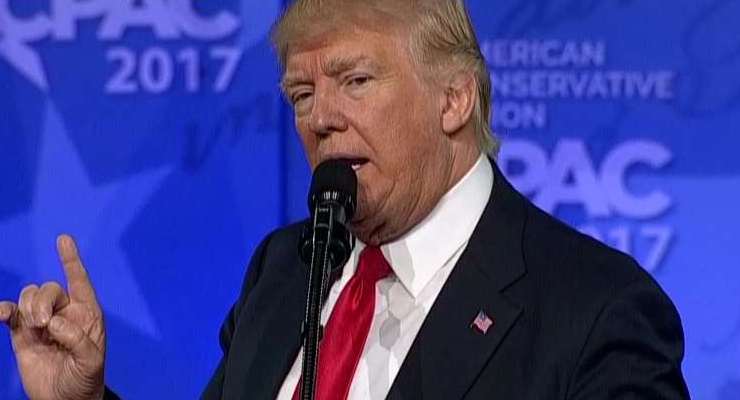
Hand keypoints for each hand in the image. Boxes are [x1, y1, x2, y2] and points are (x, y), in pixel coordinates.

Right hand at [0, 234, 105, 399]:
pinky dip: (4, 310)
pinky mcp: (22, 334)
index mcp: (87, 314)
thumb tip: (56, 322)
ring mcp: (42, 322)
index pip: (79, 281)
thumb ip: (78, 339)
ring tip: (35, 329)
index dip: (71, 260)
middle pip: (49, 288)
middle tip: (44, 325)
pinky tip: (1, 315)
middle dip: (43, 301)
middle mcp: (65, 312)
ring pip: (30, 296)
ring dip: (29, 307)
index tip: (63, 239)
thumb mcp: (91, 360)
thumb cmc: (85, 378)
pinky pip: (10, 313)